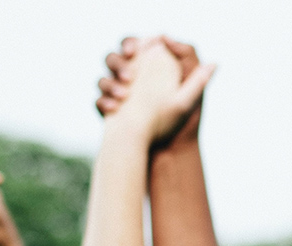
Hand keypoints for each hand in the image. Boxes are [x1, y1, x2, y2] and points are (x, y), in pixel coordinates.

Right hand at [97, 36, 212, 148]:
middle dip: (117, 62)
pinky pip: (98, 101)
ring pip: (102, 79)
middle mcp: (131, 79)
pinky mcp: (109, 111)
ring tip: (125, 95)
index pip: (134, 46)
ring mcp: (117, 95)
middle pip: (113, 58)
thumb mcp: (189, 96)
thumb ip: (193, 69)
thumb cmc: (179, 125)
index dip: (131, 44)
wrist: (162, 154)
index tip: (135, 51)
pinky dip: (105, 103)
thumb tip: (190, 49)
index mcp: (148, 68)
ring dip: (110, 83)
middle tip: (129, 76)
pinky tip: (115, 108)